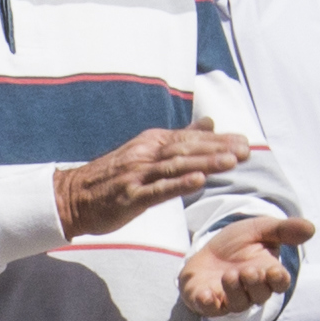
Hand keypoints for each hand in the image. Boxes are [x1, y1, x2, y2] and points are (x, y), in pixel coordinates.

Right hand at [54, 125, 249, 234]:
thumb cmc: (112, 177)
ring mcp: (137, 175)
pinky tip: (199, 181)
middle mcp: (146, 154)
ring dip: (205, 162)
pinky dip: (179, 184)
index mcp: (151, 143)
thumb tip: (209, 123)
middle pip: (187, 149)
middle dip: (219, 148)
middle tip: (247, 149)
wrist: (72, 197)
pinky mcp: (130, 197)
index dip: (218, 139)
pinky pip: (158, 190)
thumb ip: (179, 138)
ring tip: (231, 161)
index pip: (190, 138)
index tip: (244, 140)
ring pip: (176, 166)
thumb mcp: (146, 151)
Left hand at [183, 214, 312, 316]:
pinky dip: (208, 304)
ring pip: (238, 304)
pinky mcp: (208, 303)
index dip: (278, 280)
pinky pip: (210, 309)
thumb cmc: (238, 243)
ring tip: (229, 275)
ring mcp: (230, 299)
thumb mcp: (260, 229)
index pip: (280, 283)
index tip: (274, 271)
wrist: (207, 250)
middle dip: (254, 284)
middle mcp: (251, 291)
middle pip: (260, 295)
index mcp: (268, 273)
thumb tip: (310, 228)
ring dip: (235, 291)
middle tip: (247, 271)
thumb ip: (283, 230)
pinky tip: (206, 294)